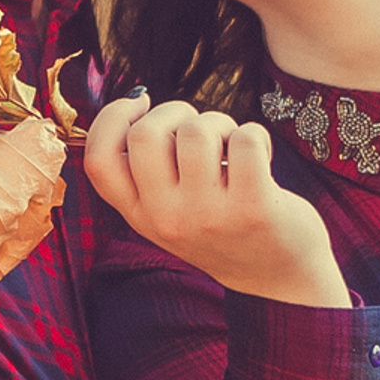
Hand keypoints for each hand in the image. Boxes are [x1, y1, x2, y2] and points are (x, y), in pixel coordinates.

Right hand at [84, 96, 349, 305]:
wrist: (280, 278)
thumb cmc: (223, 226)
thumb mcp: (171, 212)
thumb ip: (148, 173)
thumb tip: (137, 102)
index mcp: (140, 216)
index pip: (100, 160)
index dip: (112, 117)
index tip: (141, 101)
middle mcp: (167, 219)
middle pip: (145, 134)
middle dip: (176, 111)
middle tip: (198, 128)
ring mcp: (208, 215)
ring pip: (198, 130)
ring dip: (221, 124)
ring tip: (233, 147)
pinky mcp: (253, 209)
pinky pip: (245, 139)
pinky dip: (256, 136)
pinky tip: (261, 159)